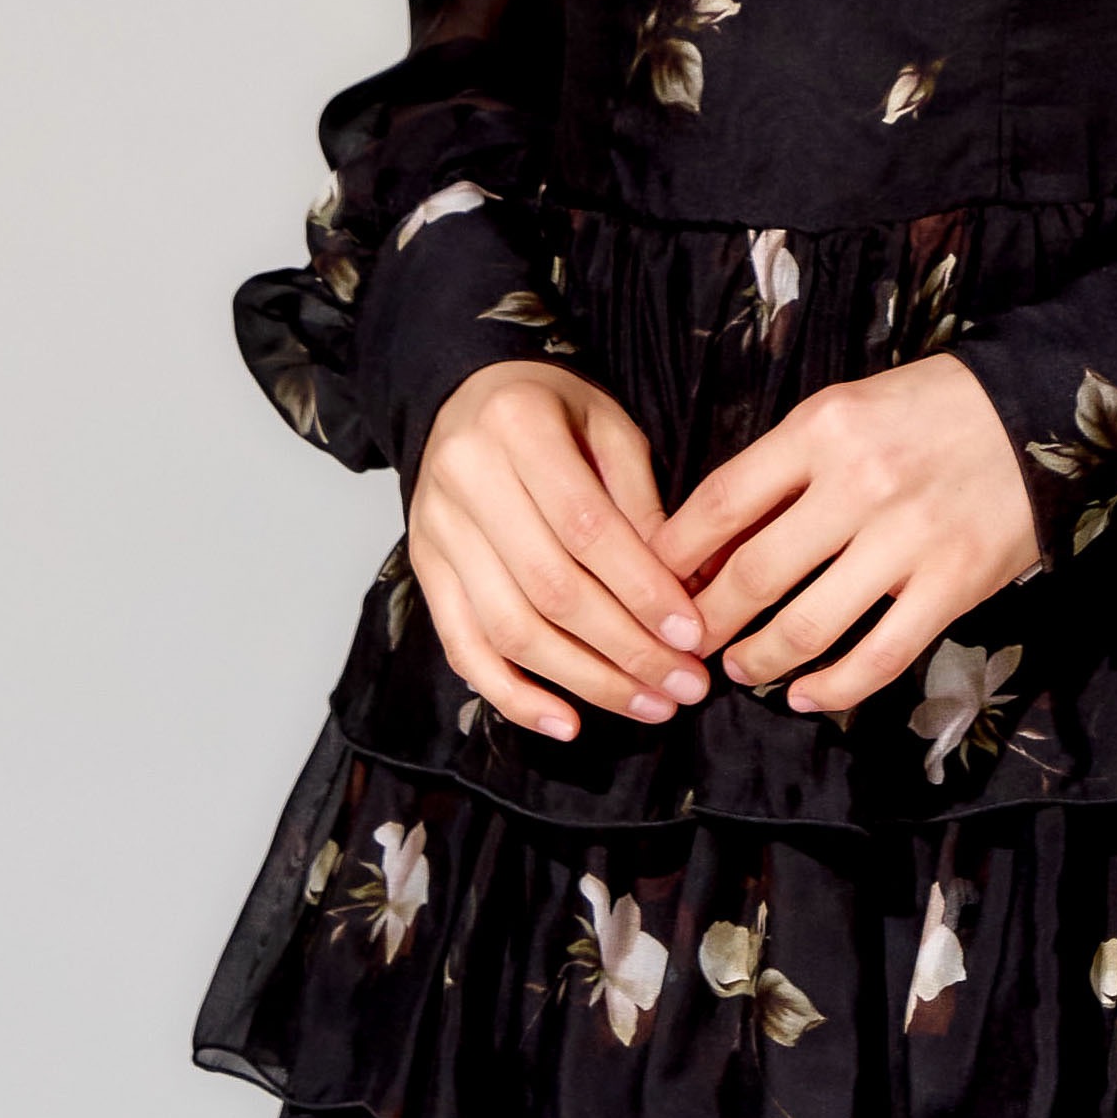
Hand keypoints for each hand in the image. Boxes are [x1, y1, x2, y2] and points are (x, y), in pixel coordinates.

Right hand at [406, 361, 708, 744]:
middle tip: (684, 686)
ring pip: (509, 628)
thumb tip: (684, 591)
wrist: (466, 395)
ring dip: (584, 681)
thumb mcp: (609, 428)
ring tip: (648, 705)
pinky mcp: (423, 569)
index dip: (642, 589)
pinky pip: (462, 646)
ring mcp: (436, 529)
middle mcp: (465, 478)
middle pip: (549, 588)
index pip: (586, 528)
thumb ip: (640, 503)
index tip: (693, 635)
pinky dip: (513, 695)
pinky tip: (566, 722)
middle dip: (624, 649)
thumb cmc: (552, 410)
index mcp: (518, 426)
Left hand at [652, 356, 1040, 714]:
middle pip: (754, 574)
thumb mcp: (843, 408)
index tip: (652, 585)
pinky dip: (833, 688)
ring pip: (808, 625)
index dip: (675, 555)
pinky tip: (807, 697)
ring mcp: (907, 538)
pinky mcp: (953, 583)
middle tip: (683, 648)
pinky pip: (879, 656)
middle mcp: (858, 483)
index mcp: (821, 429)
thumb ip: (784, 467)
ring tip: (742, 671)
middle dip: (705, 623)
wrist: (1038, 410)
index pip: (721, 502)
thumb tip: (712, 541)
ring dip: (760, 660)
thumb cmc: (926, 409)